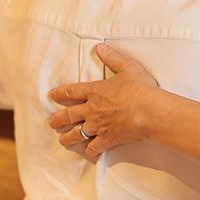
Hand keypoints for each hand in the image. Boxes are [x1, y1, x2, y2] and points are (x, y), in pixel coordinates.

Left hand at [48, 44, 157, 159]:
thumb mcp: (127, 67)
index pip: (71, 92)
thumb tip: (101, 47)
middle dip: (58, 119)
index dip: (59, 93)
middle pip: (69, 115)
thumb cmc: (140, 88)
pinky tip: (88, 152)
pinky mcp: (107, 139)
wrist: (148, 111)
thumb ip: (112, 58)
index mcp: (95, 91)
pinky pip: (94, 147)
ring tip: (62, 141)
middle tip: (52, 123)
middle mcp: (92, 110)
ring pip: (77, 134)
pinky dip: (90, 150)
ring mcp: (98, 126)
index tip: (51, 95)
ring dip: (68, 138)